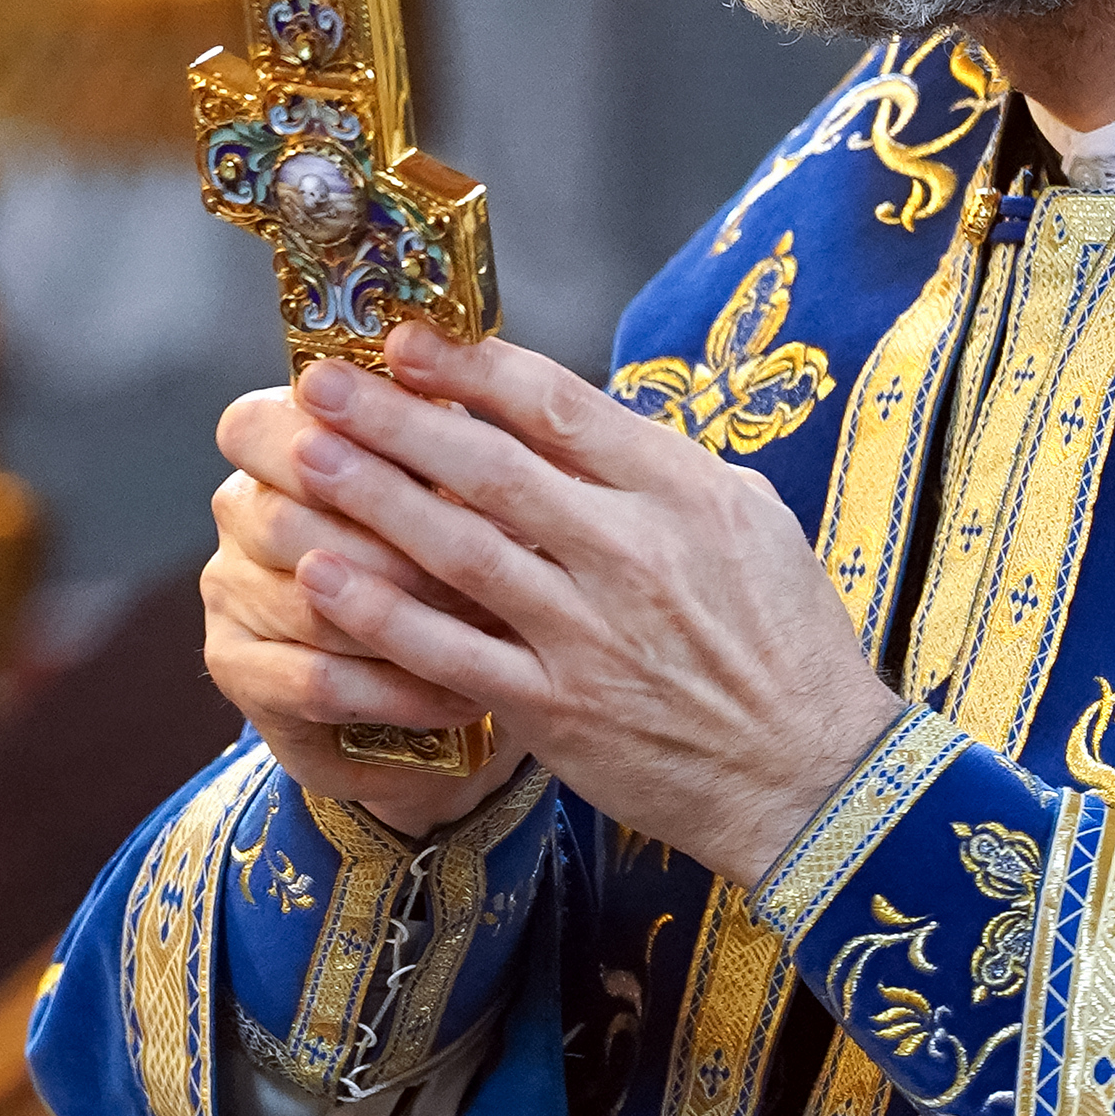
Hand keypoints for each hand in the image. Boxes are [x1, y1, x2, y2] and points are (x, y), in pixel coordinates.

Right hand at [202, 384, 528, 836]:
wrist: (423, 664)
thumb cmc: (442, 547)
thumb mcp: (447, 482)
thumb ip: (444, 439)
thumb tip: (483, 392)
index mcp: (274, 440)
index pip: (255, 428)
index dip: (326, 443)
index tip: (418, 458)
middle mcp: (238, 511)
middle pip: (285, 521)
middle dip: (393, 546)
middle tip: (486, 566)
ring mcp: (229, 593)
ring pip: (309, 606)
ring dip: (406, 622)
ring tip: (489, 631)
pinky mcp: (238, 672)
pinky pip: (319, 682)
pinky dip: (398, 689)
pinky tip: (461, 696)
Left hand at [277, 320, 902, 885]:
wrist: (811, 776)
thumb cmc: (783, 641)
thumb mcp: (749, 519)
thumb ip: (657, 466)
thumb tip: (574, 416)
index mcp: (678, 491)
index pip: (558, 405)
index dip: (471, 366)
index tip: (405, 339)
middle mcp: (628, 553)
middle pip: (489, 466)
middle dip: (394, 416)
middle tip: (319, 381)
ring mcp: (587, 634)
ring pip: (458, 549)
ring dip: (372, 498)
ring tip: (303, 456)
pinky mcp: (557, 709)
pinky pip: (451, 653)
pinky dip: (383, 614)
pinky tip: (322, 574)